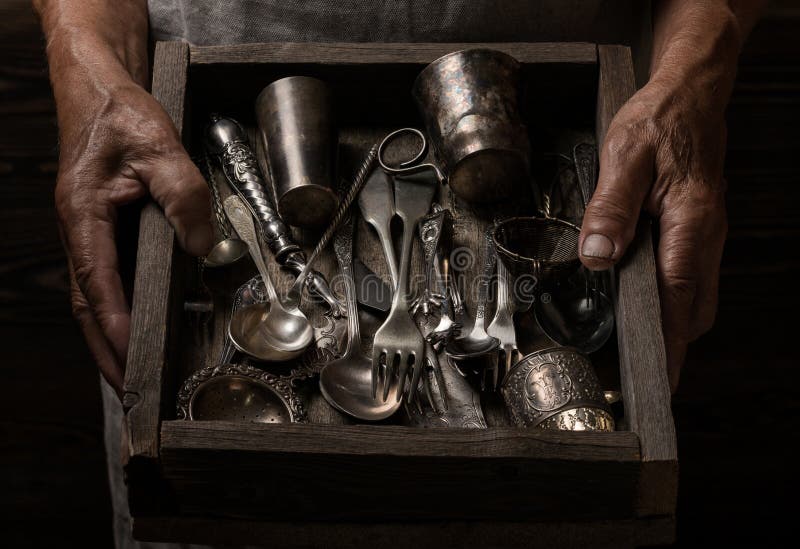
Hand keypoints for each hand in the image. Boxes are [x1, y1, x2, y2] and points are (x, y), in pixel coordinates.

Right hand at [55, 75, 212, 395]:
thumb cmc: (121, 115)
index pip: (97, 283)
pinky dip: (117, 310)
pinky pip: (107, 279)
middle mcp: (80, 231)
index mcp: (84, 214)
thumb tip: (201, 244)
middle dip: (105, 350)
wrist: (99, 91)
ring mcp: (88, 233)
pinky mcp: (101, 230)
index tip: (130, 358)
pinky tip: (134, 327)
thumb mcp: (160, 148)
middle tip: (128, 392)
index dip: (113, 324)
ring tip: (131, 375)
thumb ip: (183, 196)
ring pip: (94, 296)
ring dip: (109, 337)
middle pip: (87, 304)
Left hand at [579, 66, 728, 391]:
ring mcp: (703, 234)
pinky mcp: (695, 228)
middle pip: (694, 307)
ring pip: (694, 294)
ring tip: (639, 345)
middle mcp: (704, 236)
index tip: (660, 379)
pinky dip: (670, 297)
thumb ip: (611, 208)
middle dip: (673, 343)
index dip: (668, 343)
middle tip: (643, 372)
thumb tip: (597, 256)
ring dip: (672, 322)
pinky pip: (687, 275)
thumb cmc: (659, 120)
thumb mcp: (624, 156)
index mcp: (689, 224)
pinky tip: (642, 298)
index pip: (679, 299)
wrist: (689, 93)